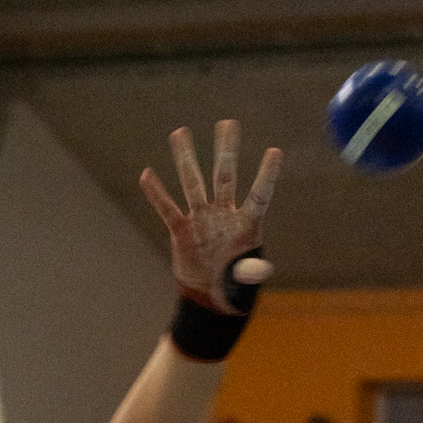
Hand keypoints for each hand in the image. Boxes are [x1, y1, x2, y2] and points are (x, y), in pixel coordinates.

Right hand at [141, 121, 279, 309]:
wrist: (209, 299)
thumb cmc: (234, 287)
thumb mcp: (246, 281)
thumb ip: (252, 272)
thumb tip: (261, 270)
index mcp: (247, 223)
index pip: (259, 194)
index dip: (266, 175)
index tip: (275, 151)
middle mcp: (224, 214)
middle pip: (224, 176)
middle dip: (226, 150)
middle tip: (227, 123)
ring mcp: (201, 219)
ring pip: (193, 183)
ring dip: (186, 159)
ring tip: (179, 132)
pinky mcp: (181, 231)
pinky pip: (167, 209)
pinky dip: (157, 193)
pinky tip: (147, 174)